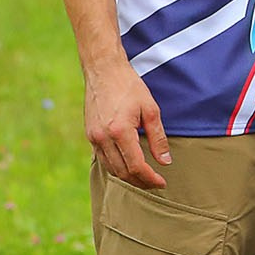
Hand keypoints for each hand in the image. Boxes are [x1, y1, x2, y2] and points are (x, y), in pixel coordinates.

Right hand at [84, 60, 170, 187]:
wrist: (103, 71)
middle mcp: (103, 138)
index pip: (136, 166)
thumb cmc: (129, 87)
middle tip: (156, 184)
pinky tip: (129, 167)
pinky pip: (102, 159)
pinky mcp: (89, 134)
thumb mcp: (150, 110)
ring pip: (110, 168)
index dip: (150, 178)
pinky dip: (116, 167)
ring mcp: (93, 137)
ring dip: (128, 177)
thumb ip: (158, 138)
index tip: (162, 183)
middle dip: (140, 181)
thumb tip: (165, 162)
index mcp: (120, 131)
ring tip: (144, 178)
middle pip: (122, 172)